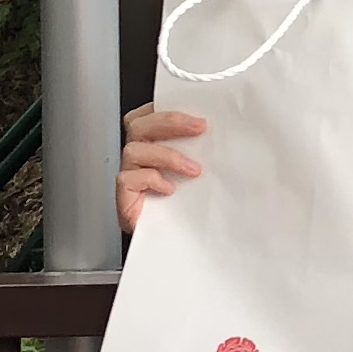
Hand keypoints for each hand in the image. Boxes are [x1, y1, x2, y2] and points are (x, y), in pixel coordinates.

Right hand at [118, 102, 205, 235]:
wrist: (173, 243)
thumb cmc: (184, 207)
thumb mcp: (199, 173)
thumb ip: (203, 151)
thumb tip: (228, 134)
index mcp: (152, 145)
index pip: (148, 115)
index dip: (163, 108)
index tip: (194, 111)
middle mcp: (138, 157)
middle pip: (140, 125)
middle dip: (170, 122)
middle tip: (199, 127)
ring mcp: (129, 176)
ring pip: (133, 150)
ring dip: (167, 156)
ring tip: (194, 169)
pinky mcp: (124, 196)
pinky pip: (128, 178)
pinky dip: (151, 179)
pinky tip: (170, 189)